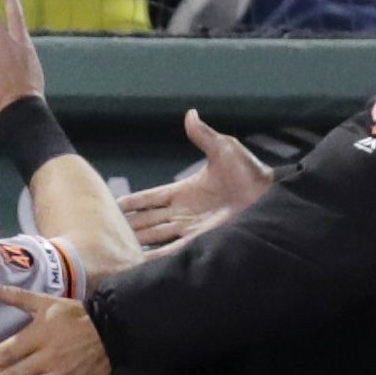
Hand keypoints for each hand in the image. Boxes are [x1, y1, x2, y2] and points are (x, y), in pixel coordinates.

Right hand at [118, 110, 273, 250]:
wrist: (270, 195)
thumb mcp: (223, 148)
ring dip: (137, 240)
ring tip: (116, 246)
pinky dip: (157, 256)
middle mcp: (183, 212)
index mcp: (184, 191)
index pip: (150, 198)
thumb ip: (203, 135)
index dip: (132, 202)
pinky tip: (140, 261)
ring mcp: (191, 228)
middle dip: (128, 225)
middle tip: (105, 230)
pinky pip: (173, 249)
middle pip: (148, 220)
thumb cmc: (250, 172)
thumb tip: (189, 113)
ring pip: (155, 235)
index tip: (112, 206)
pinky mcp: (201, 240)